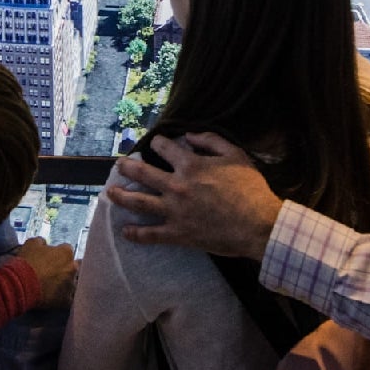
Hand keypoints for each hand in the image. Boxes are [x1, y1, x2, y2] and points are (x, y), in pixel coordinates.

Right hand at [17, 237, 78, 307]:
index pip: (67, 250)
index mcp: (66, 253)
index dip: (59, 254)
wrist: (21, 284)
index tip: (52, 258)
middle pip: (75, 266)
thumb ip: (41, 242)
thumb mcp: (31, 244)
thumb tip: (44, 244)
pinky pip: (70, 299)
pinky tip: (58, 298)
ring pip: (74, 284)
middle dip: (67, 268)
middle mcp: (73, 268)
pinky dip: (65, 298)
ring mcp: (71, 285)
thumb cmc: (27, 262)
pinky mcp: (67, 300)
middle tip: (56, 272)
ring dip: (67, 284)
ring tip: (57, 286)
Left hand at [104, 133, 280, 259]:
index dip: (159, 143)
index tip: (156, 144)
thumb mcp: (236, 155)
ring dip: (121, 197)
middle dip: (127, 167)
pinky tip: (126, 232)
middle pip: (142, 174)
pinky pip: (151, 235)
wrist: (258, 225)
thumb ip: (212, 141)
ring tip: (110, 193)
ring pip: (139, 203)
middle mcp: (177, 186)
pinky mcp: (178, 234)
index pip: (165, 148)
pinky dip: (136, 234)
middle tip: (119, 165)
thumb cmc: (251, 189)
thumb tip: (189, 135)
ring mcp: (174, 211)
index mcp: (190, 165)